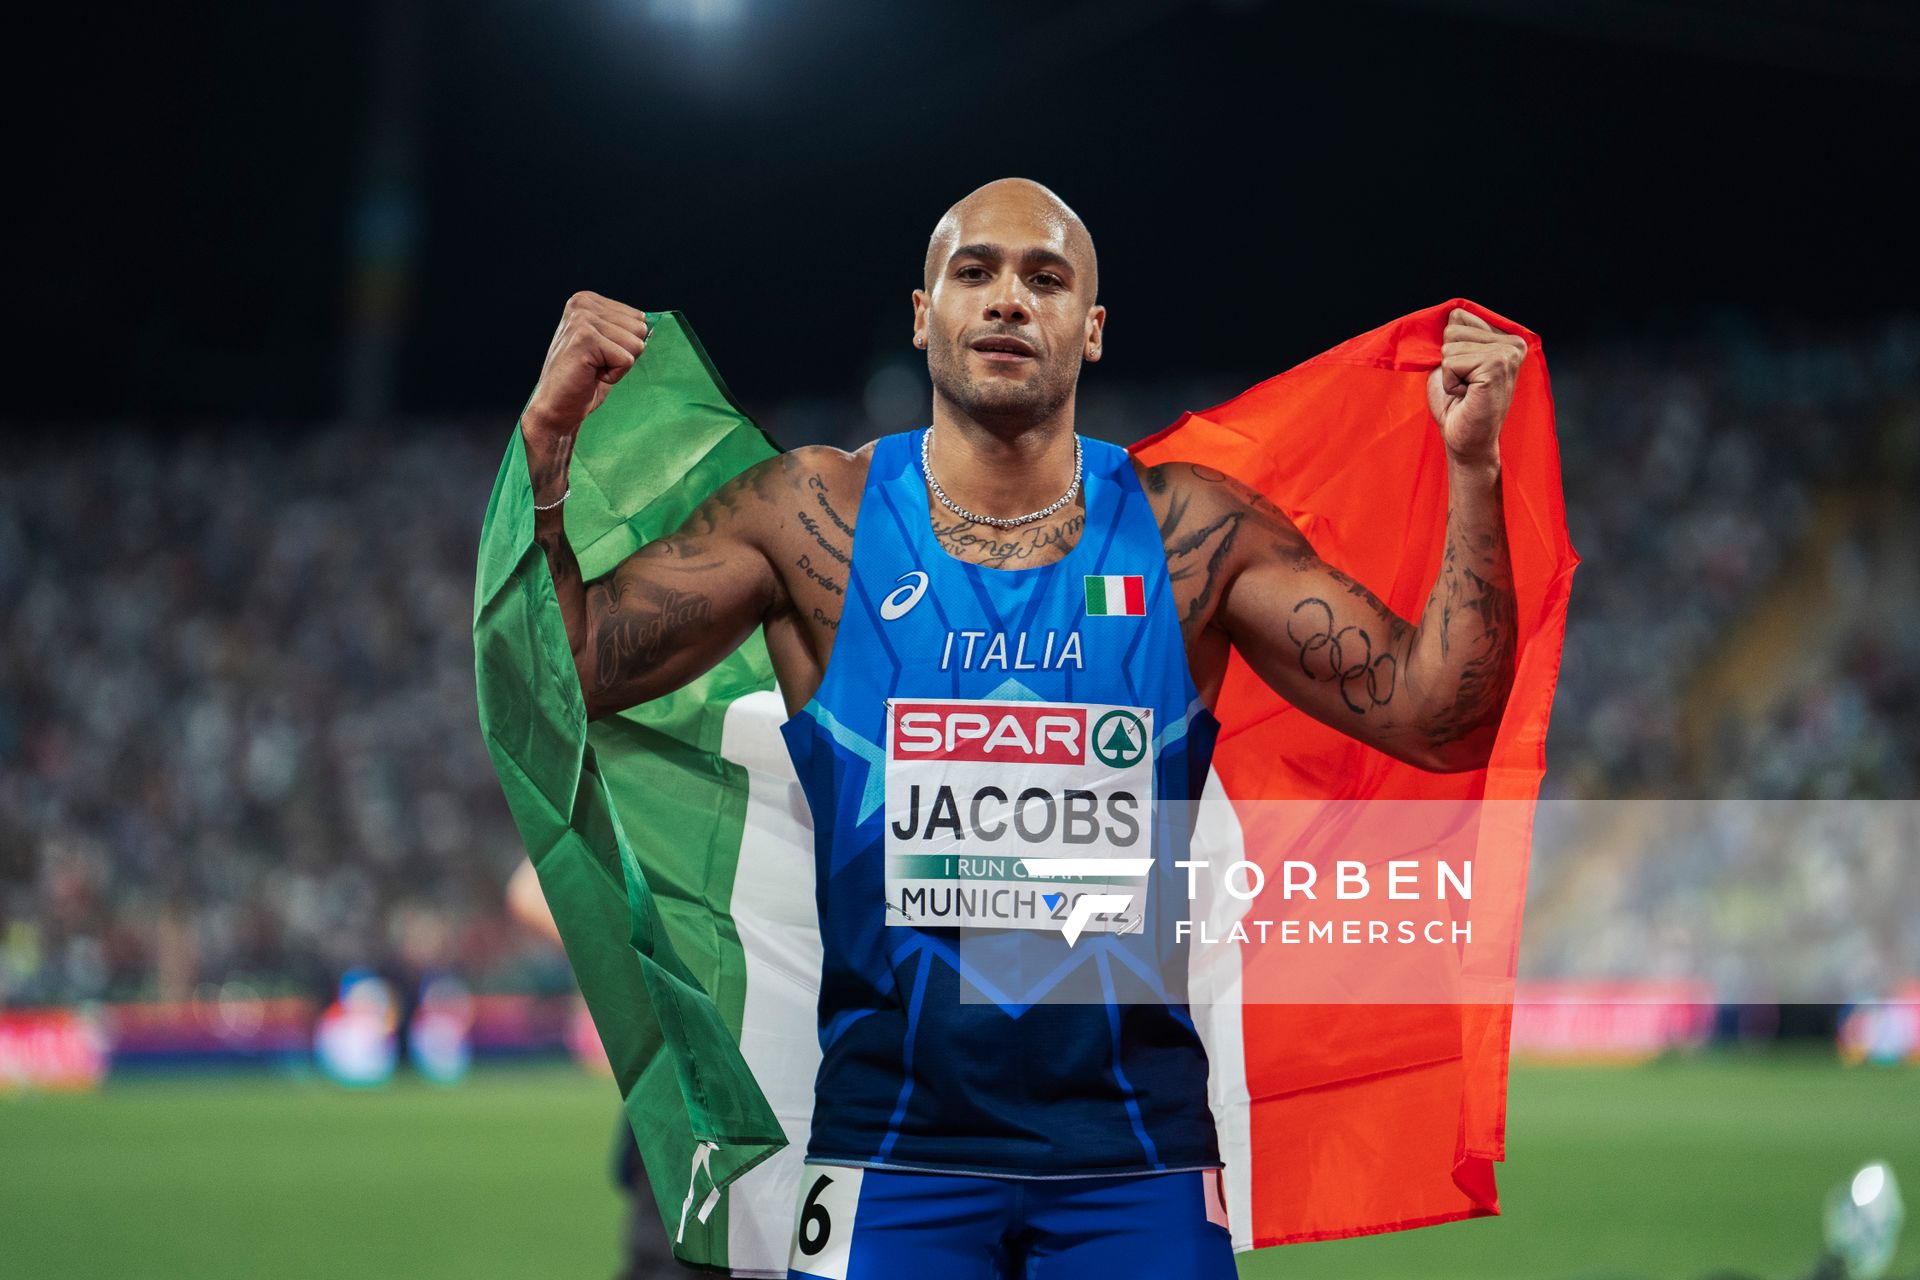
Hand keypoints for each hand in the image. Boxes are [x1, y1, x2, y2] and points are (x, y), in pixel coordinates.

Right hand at [523, 292, 652, 439]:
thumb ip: (625, 329)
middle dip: (624, 354)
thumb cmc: (584, 379)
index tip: (600, 355)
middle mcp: (583, 304)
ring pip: (635, 344)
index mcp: (588, 300)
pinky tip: (591, 375)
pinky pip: (626, 360)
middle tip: (597, 364)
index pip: (639, 318)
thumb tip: (650, 323)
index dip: (626, 345)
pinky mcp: (585, 339)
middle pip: (640, 329)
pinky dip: (614, 375)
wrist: (557, 407)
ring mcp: (582, 319)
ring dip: (618, 365)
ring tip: (593, 369)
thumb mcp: (608, 345)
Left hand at [1426, 308, 1526, 467]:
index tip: (1464, 372)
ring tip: (1466, 390)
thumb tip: (1450, 312)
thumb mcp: (1454, 361)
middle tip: (1465, 385)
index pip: (1458, 316)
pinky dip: (1450, 382)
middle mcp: (1513, 342)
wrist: (1465, 440)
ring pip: (1450, 345)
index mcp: (1506, 337)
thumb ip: (1456, 336)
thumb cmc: (1456, 404)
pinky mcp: (1497, 365)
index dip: (1449, 348)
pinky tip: (1467, 395)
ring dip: (1449, 373)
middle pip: (1452, 328)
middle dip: (1448, 360)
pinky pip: (1451, 362)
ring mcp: (1508, 353)